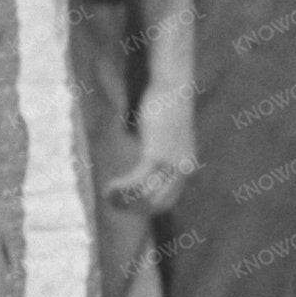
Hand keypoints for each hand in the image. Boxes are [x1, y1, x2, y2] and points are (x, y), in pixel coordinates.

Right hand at [107, 76, 195, 213]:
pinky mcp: (156, 155)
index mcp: (187, 166)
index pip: (169, 200)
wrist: (172, 87)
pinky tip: (109, 188)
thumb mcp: (166, 132)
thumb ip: (160, 146)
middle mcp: (183, 169)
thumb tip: (147, 151)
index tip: (128, 205)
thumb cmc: (167, 104)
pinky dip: (122, 188)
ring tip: (108, 196)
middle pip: (158, 203)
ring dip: (125, 200)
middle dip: (134, 209)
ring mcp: (171, 164)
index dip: (146, 207)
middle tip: (114, 204)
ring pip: (146, 195)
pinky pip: (137, 180)